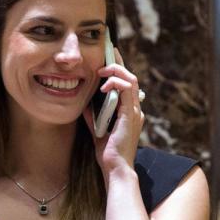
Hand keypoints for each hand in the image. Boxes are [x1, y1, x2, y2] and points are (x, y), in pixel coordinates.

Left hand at [81, 47, 144, 175]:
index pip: (126, 84)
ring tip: (102, 70)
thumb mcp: (96, 127)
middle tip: (108, 52)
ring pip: (131, 80)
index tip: (108, 58)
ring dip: (116, 71)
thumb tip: (85, 100)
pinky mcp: (130, 115)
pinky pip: (127, 90)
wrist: (115, 168)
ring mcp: (135, 111)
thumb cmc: (107, 152)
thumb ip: (93, 113)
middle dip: (118, 62)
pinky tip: (103, 85)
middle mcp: (135, 109)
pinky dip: (116, 83)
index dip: (118, 69)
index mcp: (129, 111)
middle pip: (130, 77)